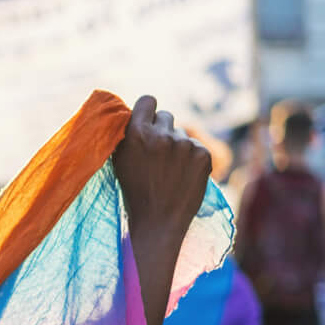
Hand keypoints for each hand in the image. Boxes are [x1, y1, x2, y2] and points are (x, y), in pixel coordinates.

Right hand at [112, 96, 211, 245]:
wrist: (158, 223)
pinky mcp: (203, 154)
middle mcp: (161, 134)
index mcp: (135, 134)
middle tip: (157, 153)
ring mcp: (184, 144)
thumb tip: (136, 116)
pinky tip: (182, 177)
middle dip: (162, 129)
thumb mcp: (120, 162)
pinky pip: (196, 147)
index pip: (148, 100)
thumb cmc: (134, 194)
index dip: (147, 110)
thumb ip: (129, 136)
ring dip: (176, 146)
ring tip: (169, 171)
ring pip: (181, 134)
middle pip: (166, 116)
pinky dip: (191, 159)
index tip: (147, 121)